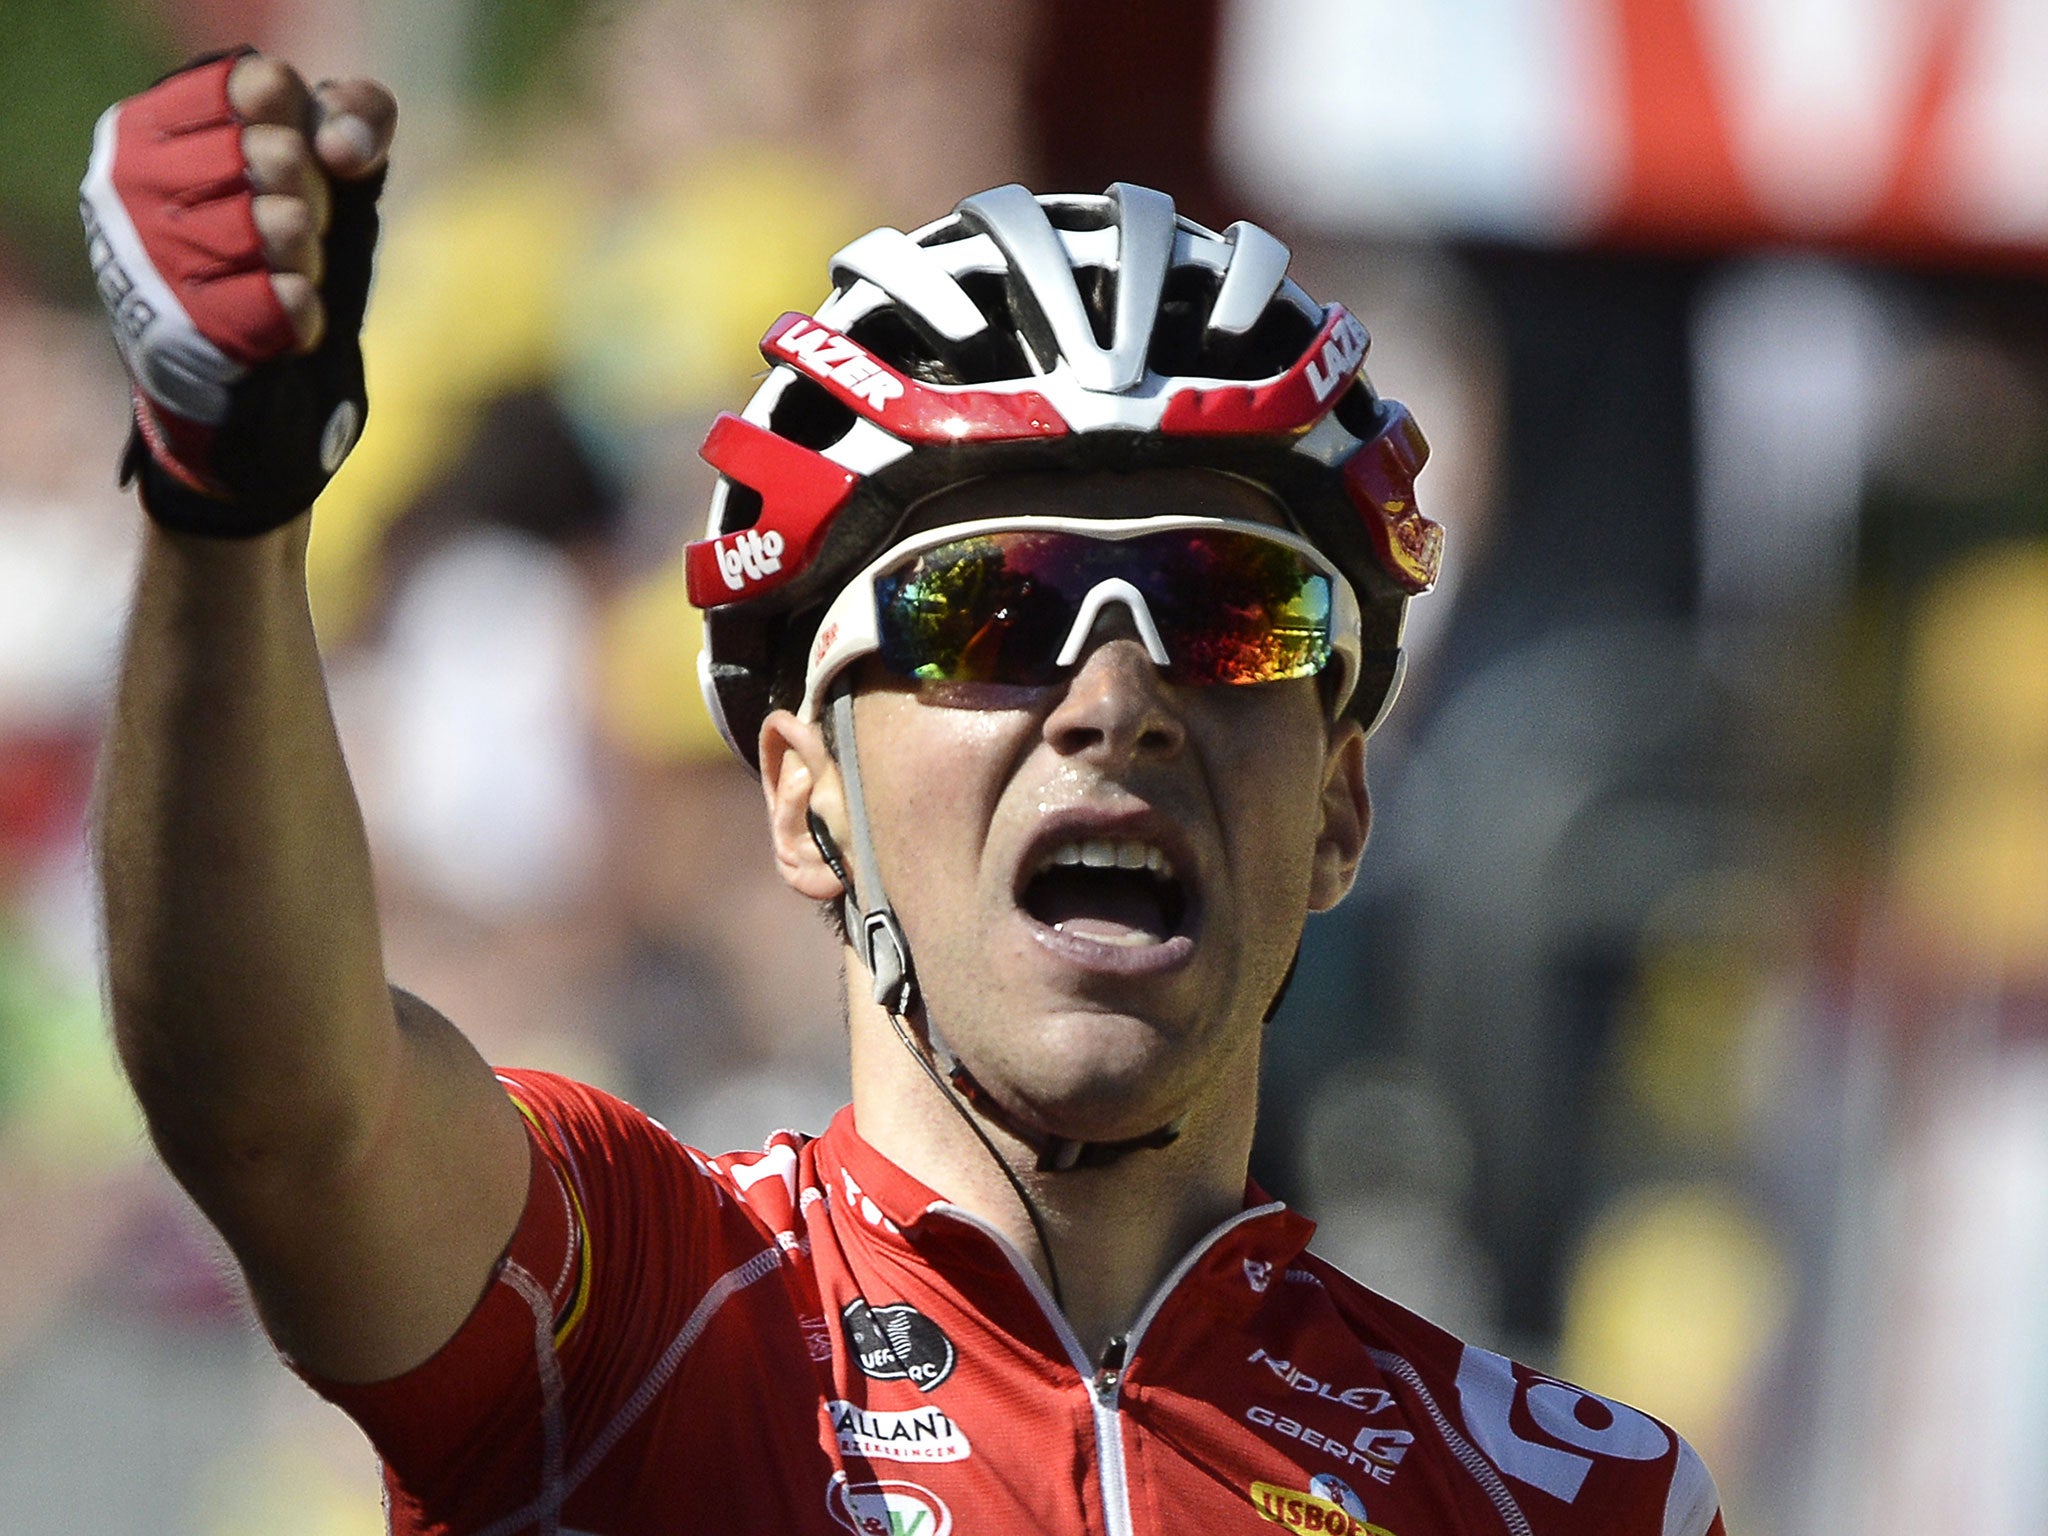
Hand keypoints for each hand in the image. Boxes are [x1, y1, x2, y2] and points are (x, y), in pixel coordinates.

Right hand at [80, 51, 397, 535]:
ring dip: (311, 256)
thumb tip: (345, 147)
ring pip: (283, 224)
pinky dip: (307, 310)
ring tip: (291, 271)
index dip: (308, 122)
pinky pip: (285, 300)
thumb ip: (352, 119)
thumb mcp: (321, 174)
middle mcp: (132, 181)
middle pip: (279, 152)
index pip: (261, 84)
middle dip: (316, 195)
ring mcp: (150, 255)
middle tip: (300, 229)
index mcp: (152, 127)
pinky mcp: (183, 326)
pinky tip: (288, 317)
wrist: (246, 393)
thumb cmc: (278, 262)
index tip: (312, 159)